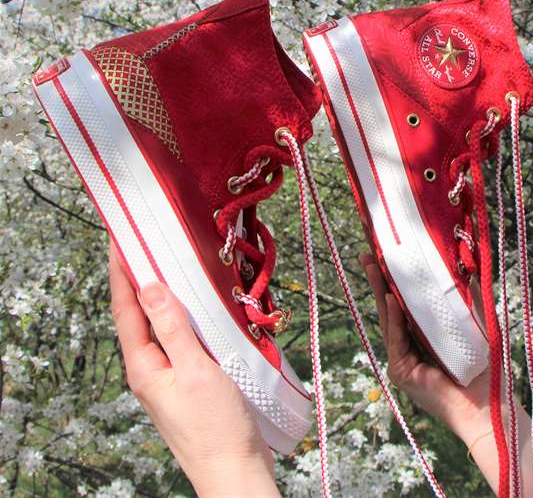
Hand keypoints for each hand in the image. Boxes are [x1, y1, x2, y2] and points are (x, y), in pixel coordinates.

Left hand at [109, 241, 279, 496]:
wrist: (235, 469)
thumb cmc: (217, 427)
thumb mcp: (195, 370)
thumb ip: (172, 328)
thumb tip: (150, 288)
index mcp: (144, 365)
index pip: (125, 309)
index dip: (121, 272)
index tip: (120, 240)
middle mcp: (151, 368)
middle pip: (139, 315)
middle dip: (138, 279)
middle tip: (145, 245)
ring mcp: (169, 375)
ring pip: (161, 326)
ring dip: (163, 297)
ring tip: (168, 267)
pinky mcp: (188, 380)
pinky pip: (179, 339)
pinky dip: (183, 317)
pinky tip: (197, 308)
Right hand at [360, 252, 532, 496]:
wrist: (490, 406)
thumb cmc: (487, 368)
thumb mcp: (475, 324)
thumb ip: (466, 299)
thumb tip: (463, 266)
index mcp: (425, 334)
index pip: (406, 302)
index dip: (396, 279)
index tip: (387, 254)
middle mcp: (411, 345)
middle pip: (391, 307)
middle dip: (379, 280)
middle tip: (367, 255)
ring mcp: (403, 359)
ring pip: (389, 319)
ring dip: (380, 291)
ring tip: (373, 266)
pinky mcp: (401, 371)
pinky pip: (396, 339)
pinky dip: (394, 318)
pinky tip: (391, 298)